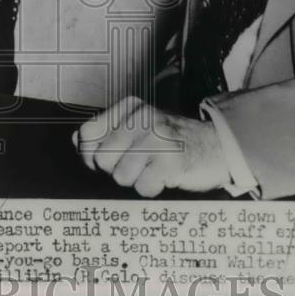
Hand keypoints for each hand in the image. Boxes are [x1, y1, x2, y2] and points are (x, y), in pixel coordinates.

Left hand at [73, 96, 228, 196]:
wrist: (217, 146)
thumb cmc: (172, 140)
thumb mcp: (137, 127)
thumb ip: (106, 132)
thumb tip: (77, 141)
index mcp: (129, 107)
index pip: (87, 134)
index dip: (92, 154)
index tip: (111, 158)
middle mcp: (141, 117)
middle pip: (101, 159)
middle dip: (116, 169)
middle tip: (139, 163)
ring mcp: (156, 138)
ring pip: (120, 176)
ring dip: (136, 180)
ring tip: (154, 168)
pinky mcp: (170, 161)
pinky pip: (142, 187)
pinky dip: (152, 189)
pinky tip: (165, 176)